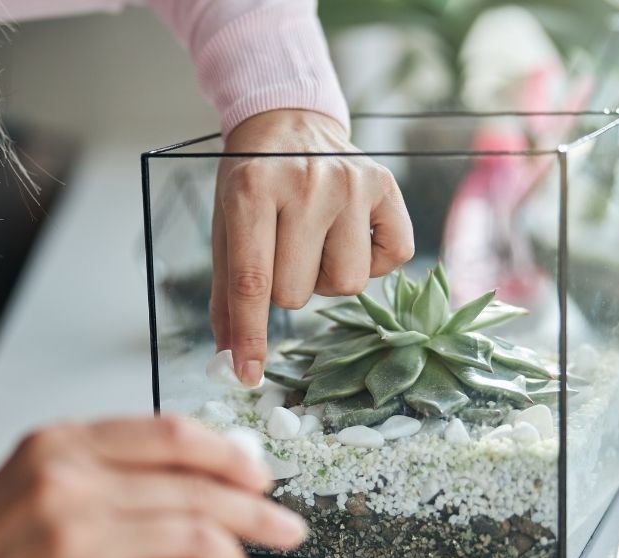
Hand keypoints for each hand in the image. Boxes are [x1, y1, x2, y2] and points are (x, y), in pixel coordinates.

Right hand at [0, 416, 305, 557]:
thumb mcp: (29, 482)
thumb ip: (106, 470)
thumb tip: (200, 479)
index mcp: (57, 446)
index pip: (171, 437)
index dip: (229, 456)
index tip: (257, 475)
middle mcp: (71, 486)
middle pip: (196, 489)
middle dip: (255, 509)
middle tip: (285, 525)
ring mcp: (81, 545)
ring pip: (199, 536)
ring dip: (235, 555)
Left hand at [212, 109, 416, 386]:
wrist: (288, 122)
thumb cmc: (251, 185)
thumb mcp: (226, 229)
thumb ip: (227, 296)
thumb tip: (231, 363)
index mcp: (252, 190)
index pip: (252, 282)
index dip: (251, 336)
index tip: (248, 375)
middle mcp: (305, 182)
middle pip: (298, 293)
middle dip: (286, 289)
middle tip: (282, 252)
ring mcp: (351, 182)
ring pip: (346, 285)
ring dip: (326, 278)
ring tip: (314, 243)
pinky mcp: (386, 185)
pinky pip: (392, 260)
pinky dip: (372, 261)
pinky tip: (350, 235)